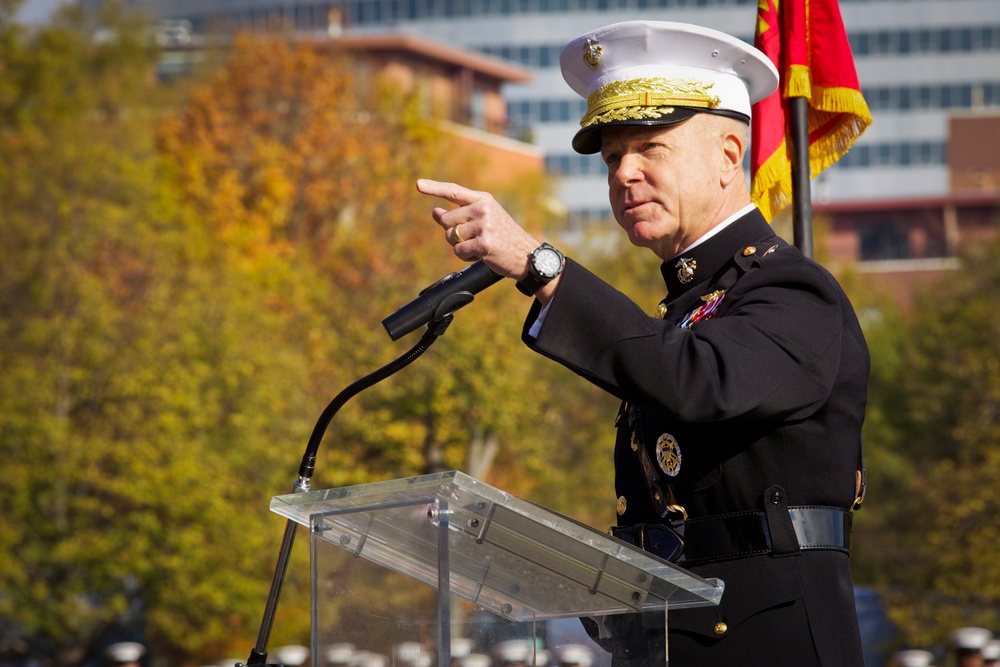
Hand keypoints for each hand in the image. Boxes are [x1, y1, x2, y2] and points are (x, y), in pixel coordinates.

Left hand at [416, 179, 540, 280]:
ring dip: (460, 246)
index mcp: (484, 200)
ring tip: (479, 247)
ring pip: (451, 236)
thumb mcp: (484, 220)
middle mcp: (483, 209)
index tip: (418, 185)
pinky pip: (459, 251)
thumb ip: (460, 215)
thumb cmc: (503, 238)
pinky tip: (481, 255)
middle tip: (473, 239)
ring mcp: (484, 225)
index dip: (434, 188)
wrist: (528, 255)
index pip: (454, 191)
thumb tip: (435, 212)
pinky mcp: (484, 243)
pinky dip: (465, 256)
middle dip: (453, 233)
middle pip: (447, 220)